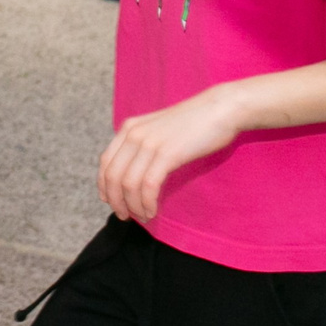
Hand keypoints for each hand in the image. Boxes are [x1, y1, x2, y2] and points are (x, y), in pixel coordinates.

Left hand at [97, 87, 244, 221]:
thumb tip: (134, 172)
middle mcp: (133, 134)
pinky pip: (148, 186)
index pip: (105, 162)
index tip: (110, 202)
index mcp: (129, 128)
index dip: (104, 186)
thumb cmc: (194, 123)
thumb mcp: (159, 131)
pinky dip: (147, 203)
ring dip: (133, 206)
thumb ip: (144, 146)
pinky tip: (153, 211)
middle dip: (115, 201)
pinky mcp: (167, 154)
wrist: (220, 109)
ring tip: (143, 217)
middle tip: (125, 216)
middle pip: (112, 176)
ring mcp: (149, 143)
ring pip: (128, 184)